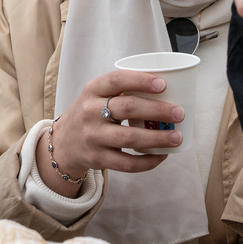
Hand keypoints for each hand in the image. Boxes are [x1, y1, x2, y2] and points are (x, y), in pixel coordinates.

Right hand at [40, 70, 184, 194]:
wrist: (63, 144)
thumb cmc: (91, 114)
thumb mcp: (97, 96)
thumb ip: (122, 92)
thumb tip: (169, 92)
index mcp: (92, 90)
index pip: (116, 80)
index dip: (140, 80)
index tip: (163, 84)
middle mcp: (90, 112)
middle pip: (127, 108)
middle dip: (157, 110)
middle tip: (179, 113)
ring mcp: (92, 136)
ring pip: (129, 137)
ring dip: (157, 138)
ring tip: (177, 137)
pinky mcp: (97, 158)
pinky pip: (126, 163)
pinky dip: (147, 161)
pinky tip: (162, 156)